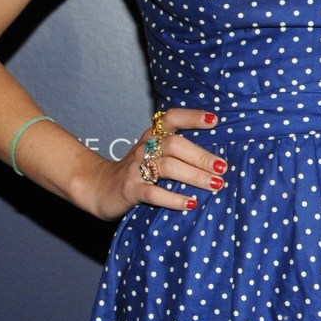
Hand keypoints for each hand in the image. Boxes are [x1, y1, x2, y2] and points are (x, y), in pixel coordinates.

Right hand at [69, 107, 226, 221]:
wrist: (98, 188)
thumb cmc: (136, 172)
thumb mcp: (152, 155)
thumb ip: (177, 151)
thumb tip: (216, 159)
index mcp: (151, 137)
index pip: (171, 119)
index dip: (192, 117)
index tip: (215, 121)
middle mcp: (144, 148)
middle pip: (174, 145)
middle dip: (201, 156)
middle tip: (222, 167)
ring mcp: (135, 169)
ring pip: (167, 167)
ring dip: (194, 176)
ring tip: (215, 185)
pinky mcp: (130, 190)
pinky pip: (153, 193)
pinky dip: (174, 199)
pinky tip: (191, 203)